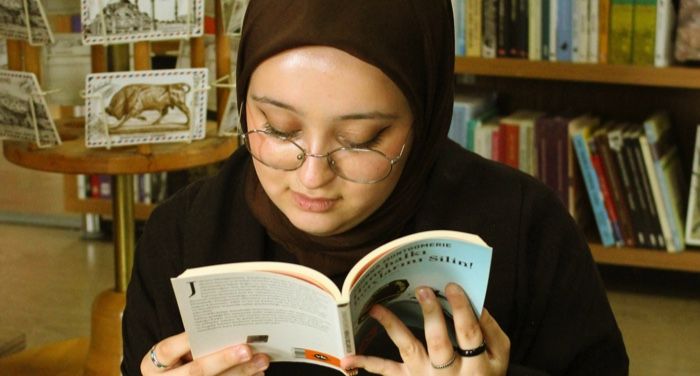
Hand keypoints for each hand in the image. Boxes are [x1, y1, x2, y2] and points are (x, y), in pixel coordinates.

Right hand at [141, 332, 269, 374]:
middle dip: (224, 360)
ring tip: (261, 360)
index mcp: (152, 365)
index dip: (187, 340)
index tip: (215, 328)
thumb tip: (229, 326)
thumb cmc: (177, 362)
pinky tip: (257, 374)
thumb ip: (192, 342)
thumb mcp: (174, 352)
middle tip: (247, 349)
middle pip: (196, 371)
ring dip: (241, 372)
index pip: (167, 350)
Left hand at [341, 283, 509, 374]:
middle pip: (439, 342)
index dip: (462, 308)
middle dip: (431, 315)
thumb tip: (476, 302)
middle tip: (423, 289)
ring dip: (391, 326)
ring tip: (375, 308)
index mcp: (477, 366)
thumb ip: (491, 331)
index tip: (452, 286)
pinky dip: (367, 364)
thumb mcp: (500, 357)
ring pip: (409, 350)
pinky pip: (388, 371)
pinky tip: (347, 358)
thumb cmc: (486, 374)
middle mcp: (449, 374)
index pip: (469, 333)